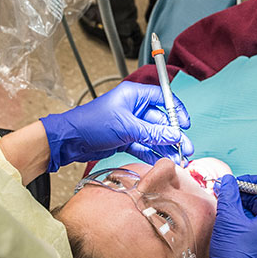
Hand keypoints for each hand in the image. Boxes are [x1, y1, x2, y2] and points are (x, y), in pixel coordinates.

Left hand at [40, 81, 193, 171]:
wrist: (70, 140)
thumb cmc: (92, 123)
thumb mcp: (126, 127)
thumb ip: (152, 132)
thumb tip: (174, 135)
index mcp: (134, 95)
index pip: (163, 98)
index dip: (176, 110)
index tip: (186, 124)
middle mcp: (134, 108)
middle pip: (161, 120)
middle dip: (174, 135)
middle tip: (186, 148)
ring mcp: (130, 124)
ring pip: (154, 135)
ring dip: (166, 147)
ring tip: (179, 159)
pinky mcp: (125, 139)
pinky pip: (144, 145)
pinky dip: (153, 153)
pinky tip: (163, 161)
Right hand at [207, 174, 256, 257]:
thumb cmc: (235, 257)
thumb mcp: (229, 219)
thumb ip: (230, 194)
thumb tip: (229, 181)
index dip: (252, 183)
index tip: (236, 183)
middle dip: (248, 196)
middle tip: (229, 195)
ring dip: (249, 210)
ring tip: (229, 210)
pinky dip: (253, 223)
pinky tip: (236, 225)